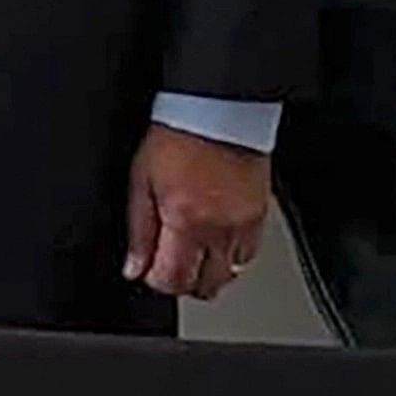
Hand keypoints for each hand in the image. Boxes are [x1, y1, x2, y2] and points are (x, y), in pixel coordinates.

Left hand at [123, 125, 271, 300]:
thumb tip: (135, 267)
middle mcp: (219, 229)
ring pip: (229, 275)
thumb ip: (139, 229)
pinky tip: (216, 238)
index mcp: (185, 221)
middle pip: (205, 286)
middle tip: (169, 261)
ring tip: (193, 249)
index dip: (156, 280)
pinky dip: (231, 255)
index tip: (149, 268)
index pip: (173, 280)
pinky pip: (248, 254)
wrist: (219, 109)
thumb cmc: (179, 136)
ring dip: (208, 270)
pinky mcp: (260, 216)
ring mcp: (243, 225)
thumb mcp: (142, 180)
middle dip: (183, 280)